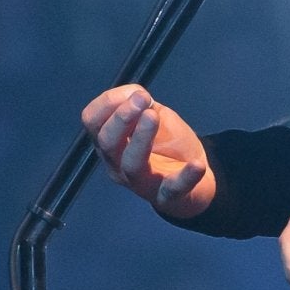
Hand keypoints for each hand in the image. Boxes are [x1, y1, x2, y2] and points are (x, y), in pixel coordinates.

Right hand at [80, 87, 213, 219]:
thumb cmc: (167, 143)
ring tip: (153, 116)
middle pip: (107, 142)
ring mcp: (140, 184)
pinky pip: (172, 189)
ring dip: (141, 138)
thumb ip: (140, 102)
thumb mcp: (153, 114)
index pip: (92, 122)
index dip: (107, 103)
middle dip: (121, 118)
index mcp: (110, 142)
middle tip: (142, 99)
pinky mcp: (167, 197)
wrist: (197, 176)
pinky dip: (185, 177)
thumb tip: (134, 94)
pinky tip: (196, 165)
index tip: (135, 92)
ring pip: (132, 165)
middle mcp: (117, 164)